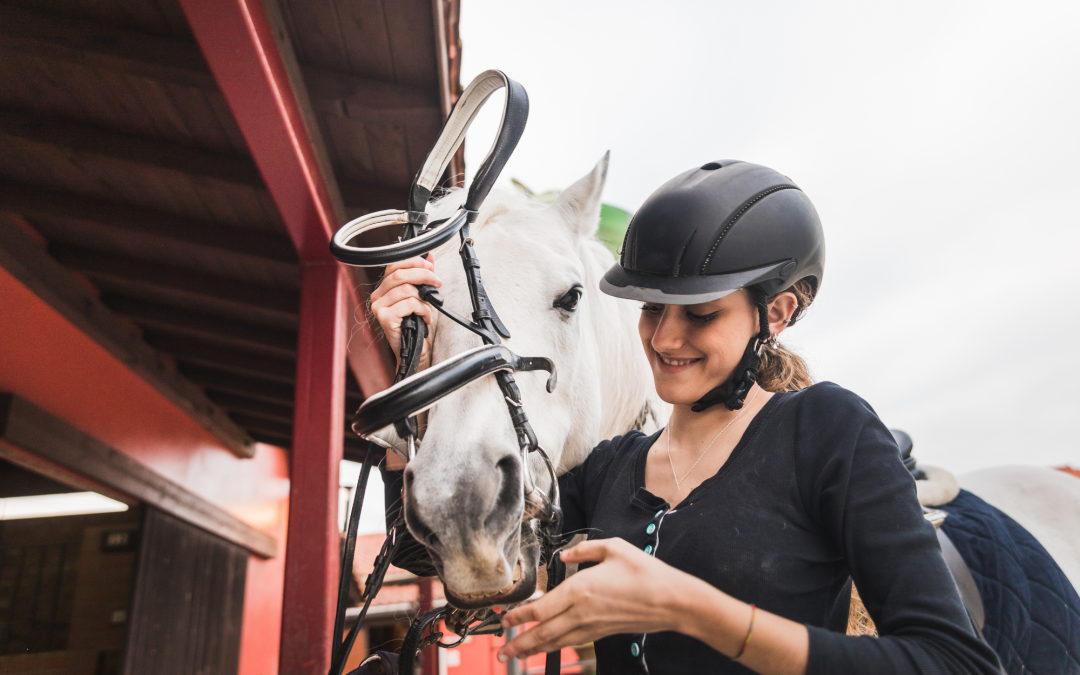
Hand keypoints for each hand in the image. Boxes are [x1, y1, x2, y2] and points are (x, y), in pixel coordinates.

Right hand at [368, 254, 441, 362]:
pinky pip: (409, 304)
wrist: (414, 350)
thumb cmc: (416, 324)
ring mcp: (379, 307)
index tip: (430, 266)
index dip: (413, 262)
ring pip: (406, 290)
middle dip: (423, 276)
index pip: (394, 265)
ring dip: (424, 298)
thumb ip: (423, 276)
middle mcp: (377, 296)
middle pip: (400, 275)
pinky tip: (425, 317)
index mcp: (384, 288)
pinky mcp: (385, 318)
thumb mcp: (421, 296)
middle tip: (437, 283)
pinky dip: (422, 309)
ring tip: (428, 308)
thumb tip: (429, 256)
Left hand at [497, 538, 693, 662]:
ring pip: (555, 641)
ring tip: (515, 655)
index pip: (541, 607)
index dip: (519, 616)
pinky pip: (571, 642)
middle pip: (542, 631)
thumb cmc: (645, 573)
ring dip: (533, 649)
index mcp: (580, 589)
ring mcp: (591, 625)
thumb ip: (584, 549)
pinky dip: (554, 646)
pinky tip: (548, 647)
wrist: (670, 601)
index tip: (504, 619)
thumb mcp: (614, 548)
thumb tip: (563, 555)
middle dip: (519, 642)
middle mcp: (582, 611)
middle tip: (501, 650)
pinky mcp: (601, 632)